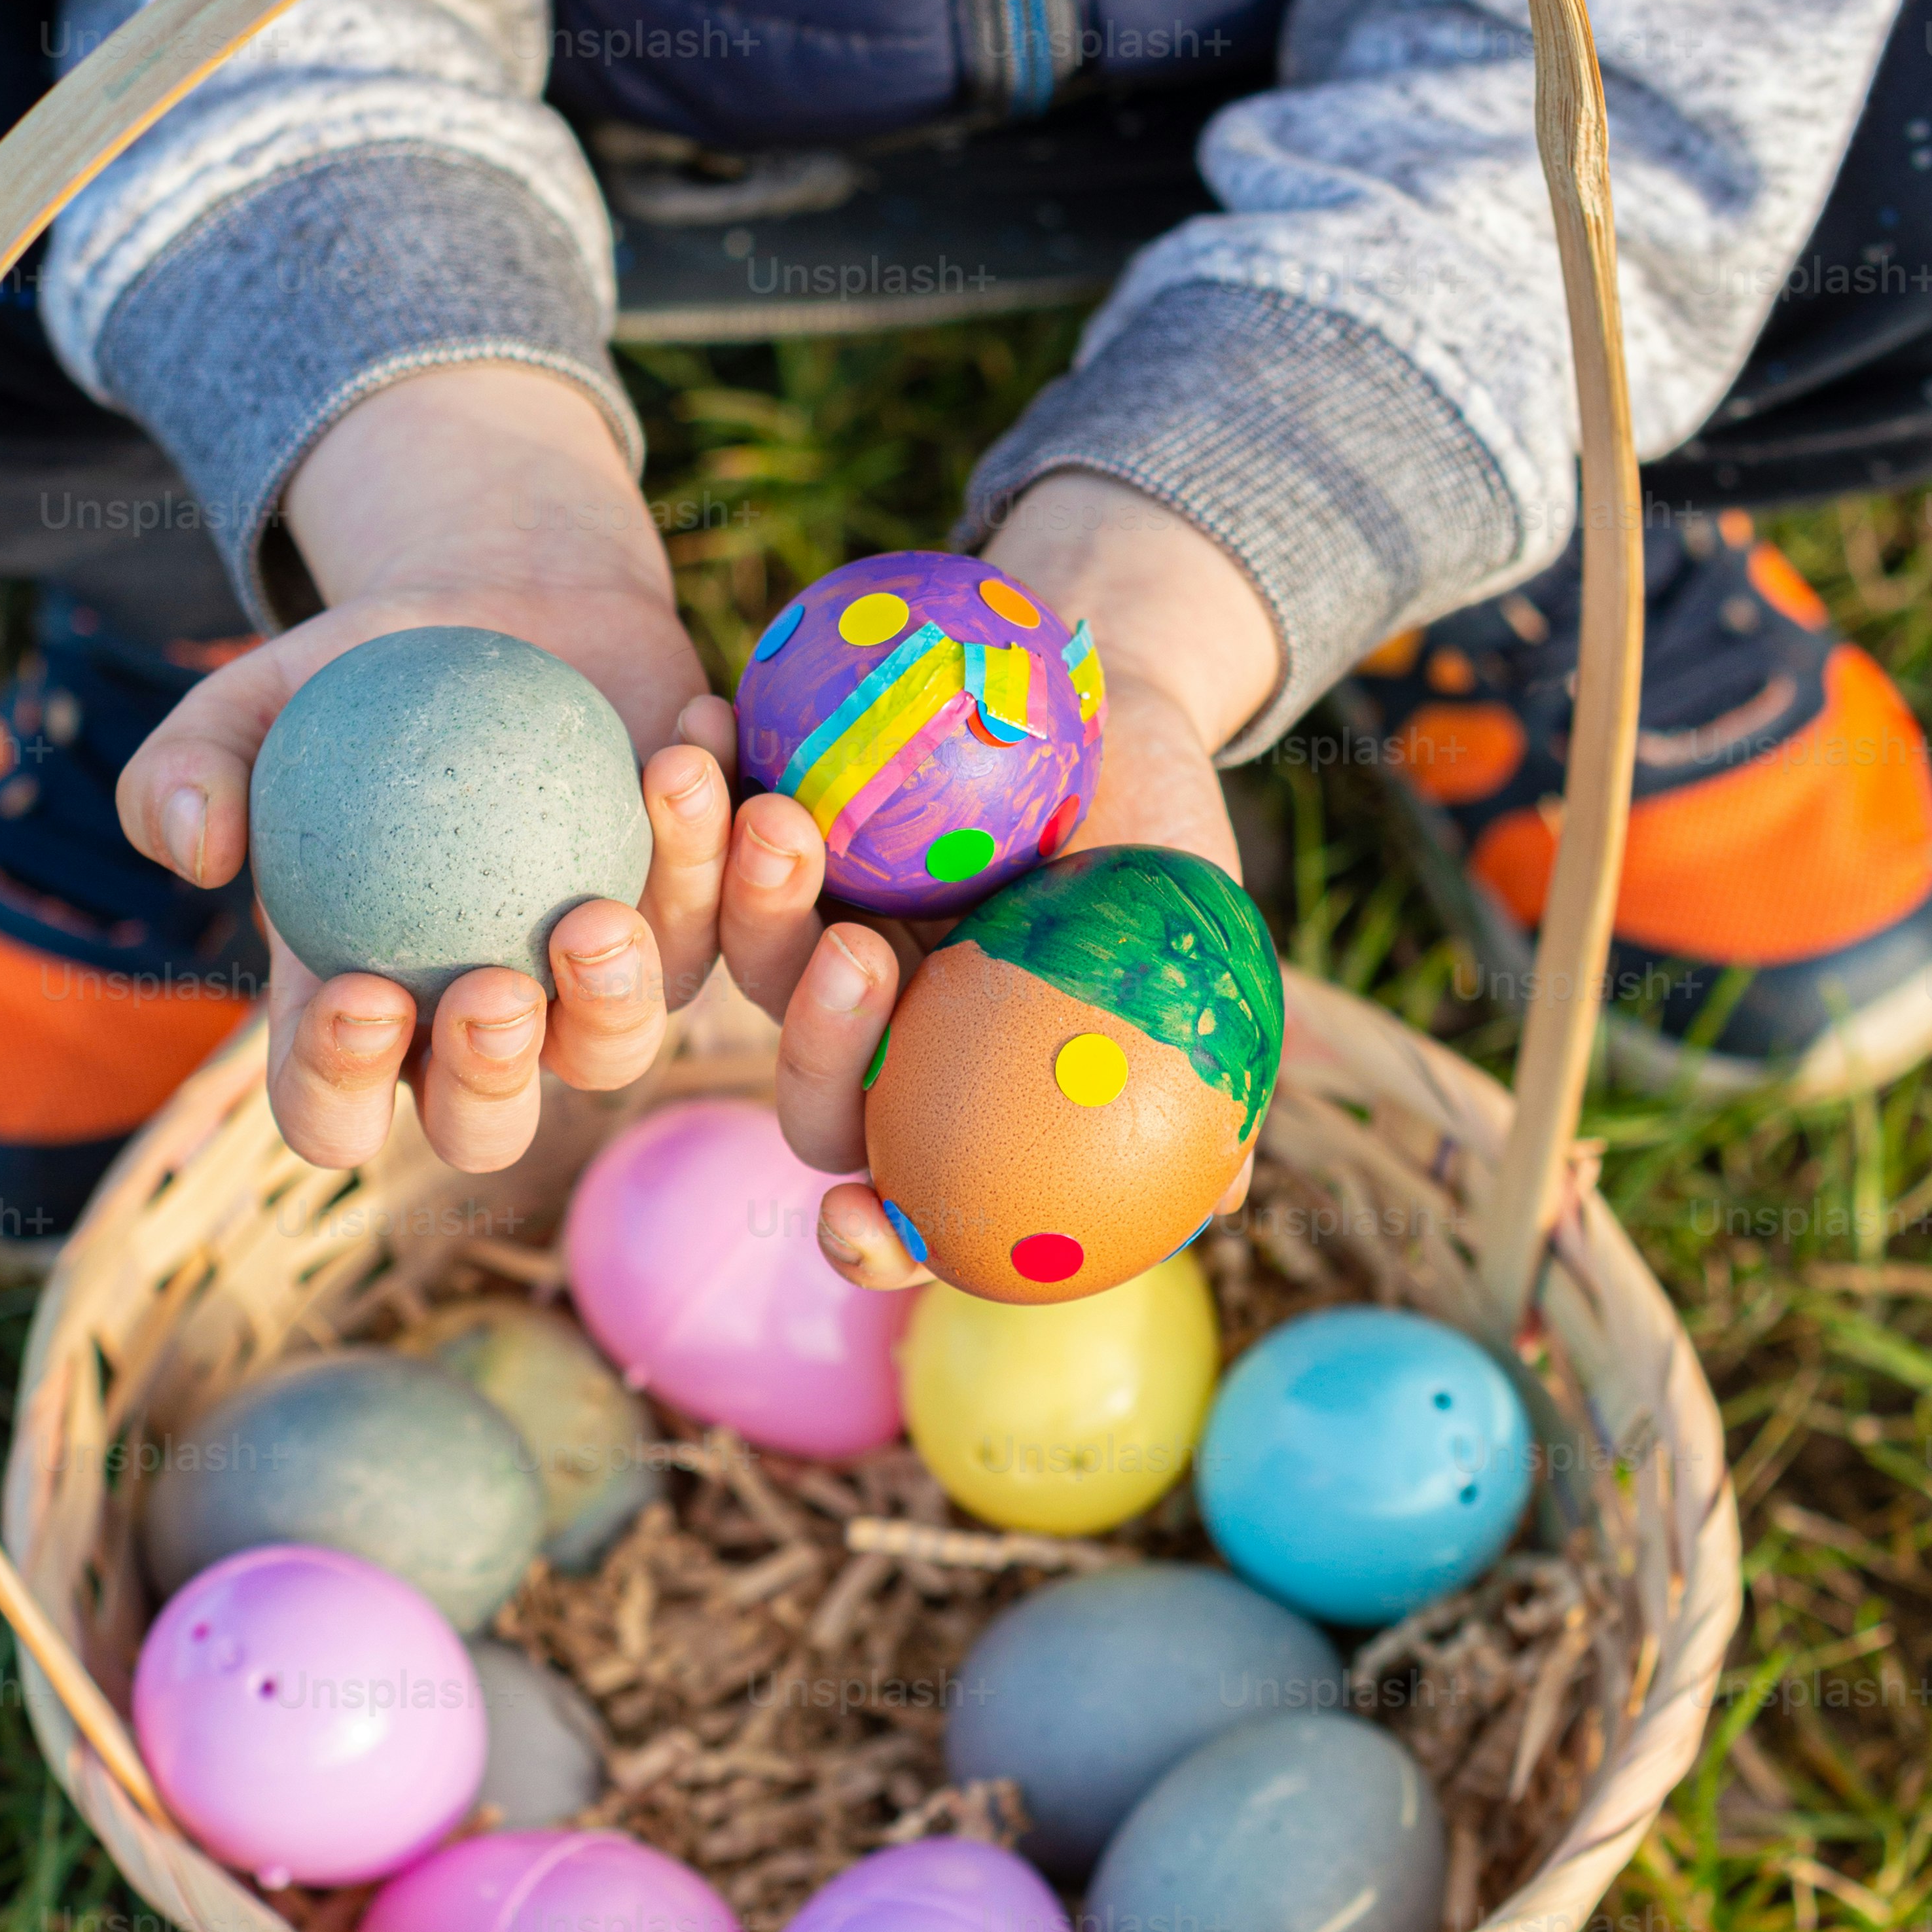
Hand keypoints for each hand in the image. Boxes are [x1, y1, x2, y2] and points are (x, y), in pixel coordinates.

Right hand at [117, 365, 736, 1173]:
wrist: (509, 614)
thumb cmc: (367, 677)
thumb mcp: (260, 699)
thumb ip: (191, 766)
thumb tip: (191, 846)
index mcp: (361, 1010)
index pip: (332, 1109)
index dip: (339, 1088)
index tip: (363, 995)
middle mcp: (486, 1027)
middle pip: (489, 1126)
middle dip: (491, 1080)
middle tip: (498, 984)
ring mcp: (601, 989)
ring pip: (622, 1042)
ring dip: (628, 974)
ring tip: (611, 879)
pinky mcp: (702, 926)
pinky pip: (731, 927)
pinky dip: (720, 840)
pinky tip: (689, 737)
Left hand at [720, 472, 1283, 1287]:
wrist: (1102, 694)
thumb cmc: (1160, 841)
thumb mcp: (1202, 948)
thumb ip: (1201, 1064)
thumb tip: (1228, 1192)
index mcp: (960, 1097)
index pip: (903, 1201)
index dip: (870, 1237)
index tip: (852, 1221)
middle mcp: (872, 1036)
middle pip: (812, 1092)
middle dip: (816, 1044)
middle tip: (863, 952)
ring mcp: (808, 935)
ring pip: (743, 956)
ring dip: (736, 897)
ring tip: (778, 818)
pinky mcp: (763, 835)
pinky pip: (708, 827)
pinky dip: (703, 783)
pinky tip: (713, 716)